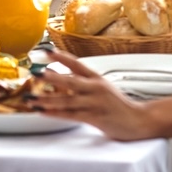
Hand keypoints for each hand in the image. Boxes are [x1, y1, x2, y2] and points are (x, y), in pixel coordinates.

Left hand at [32, 49, 153, 140]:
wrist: (139, 121)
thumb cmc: (118, 105)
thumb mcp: (102, 88)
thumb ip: (83, 83)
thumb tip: (57, 78)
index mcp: (97, 78)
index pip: (77, 64)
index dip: (61, 57)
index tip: (46, 50)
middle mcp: (95, 88)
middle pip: (70, 80)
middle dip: (51, 77)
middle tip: (35, 73)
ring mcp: (95, 103)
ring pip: (67, 100)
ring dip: (47, 100)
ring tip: (32, 98)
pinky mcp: (95, 117)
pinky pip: (71, 115)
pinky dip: (55, 113)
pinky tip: (43, 112)